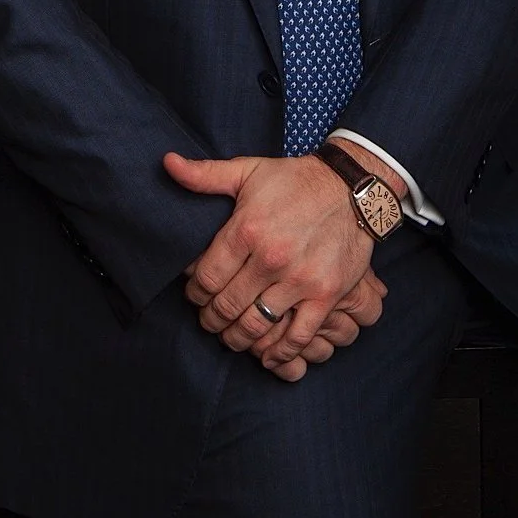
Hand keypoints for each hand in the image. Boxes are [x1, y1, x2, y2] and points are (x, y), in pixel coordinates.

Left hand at [163, 151, 382, 378]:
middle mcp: (271, 257)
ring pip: (256, 325)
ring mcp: (300, 279)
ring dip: (237, 338)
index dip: (194, 292)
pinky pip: (297, 336)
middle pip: (226, 305)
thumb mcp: (248, 170)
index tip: (195, 294)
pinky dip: (279, 352)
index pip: (206, 277)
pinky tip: (267, 354)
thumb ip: (205, 175)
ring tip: (231, 336)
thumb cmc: (294, 180)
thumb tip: (167, 163)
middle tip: (208, 320)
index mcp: (247, 228)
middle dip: (211, 319)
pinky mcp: (326, 295)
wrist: (350, 188)